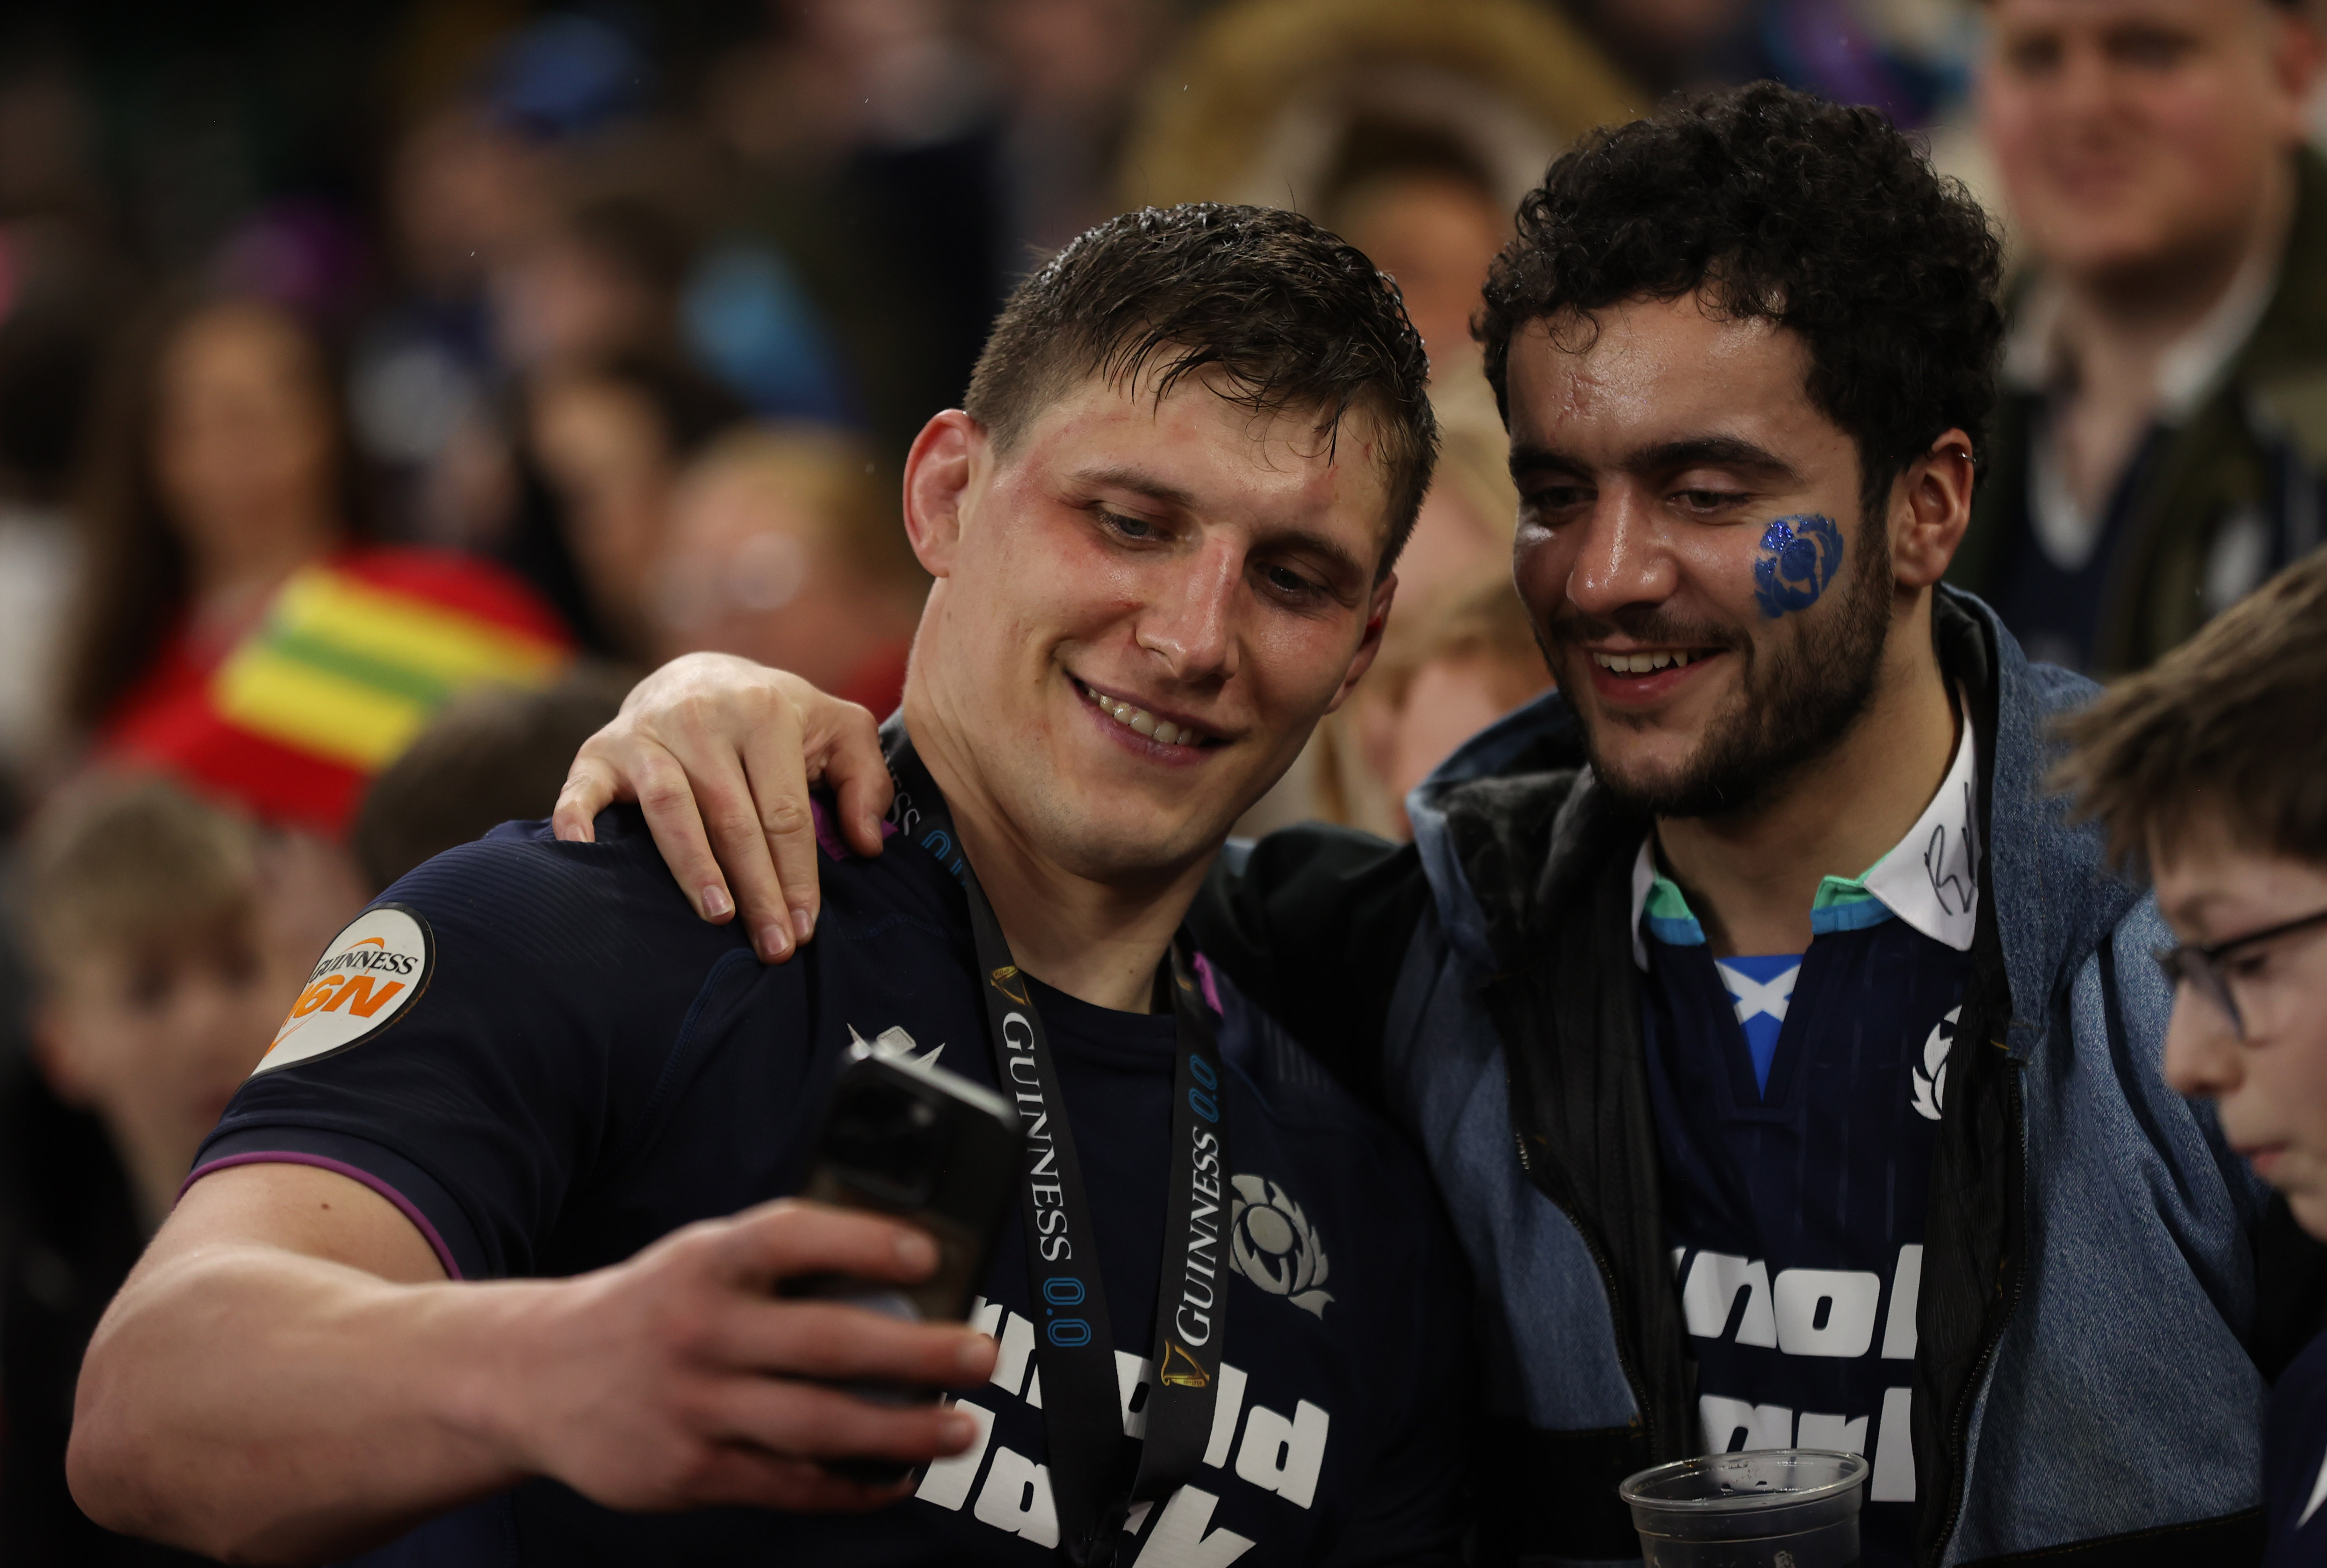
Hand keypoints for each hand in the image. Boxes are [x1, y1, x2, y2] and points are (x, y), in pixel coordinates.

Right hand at [498, 1200, 997, 1513]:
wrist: (531, 1376)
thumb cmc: (648, 1308)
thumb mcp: (698, 1258)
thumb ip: (779, 1263)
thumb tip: (897, 1269)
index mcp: (707, 1261)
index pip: (793, 1238)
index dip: (865, 1242)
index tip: (930, 1254)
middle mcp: (700, 1331)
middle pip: (826, 1342)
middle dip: (916, 1353)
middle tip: (978, 1356)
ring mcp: (694, 1407)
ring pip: (817, 1425)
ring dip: (900, 1430)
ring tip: (958, 1429)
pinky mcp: (688, 1472)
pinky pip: (788, 1485)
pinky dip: (850, 1485)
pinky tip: (894, 1476)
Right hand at [553, 654, 895, 961]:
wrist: (698, 675)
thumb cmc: (775, 720)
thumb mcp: (836, 729)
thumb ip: (865, 780)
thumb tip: (866, 844)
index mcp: (765, 712)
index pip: (785, 811)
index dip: (797, 874)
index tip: (804, 928)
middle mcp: (703, 717)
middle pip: (733, 818)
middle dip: (757, 889)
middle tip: (772, 948)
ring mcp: (647, 732)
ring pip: (671, 810)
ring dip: (694, 868)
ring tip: (718, 917)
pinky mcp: (600, 749)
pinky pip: (583, 788)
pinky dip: (578, 820)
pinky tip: (584, 856)